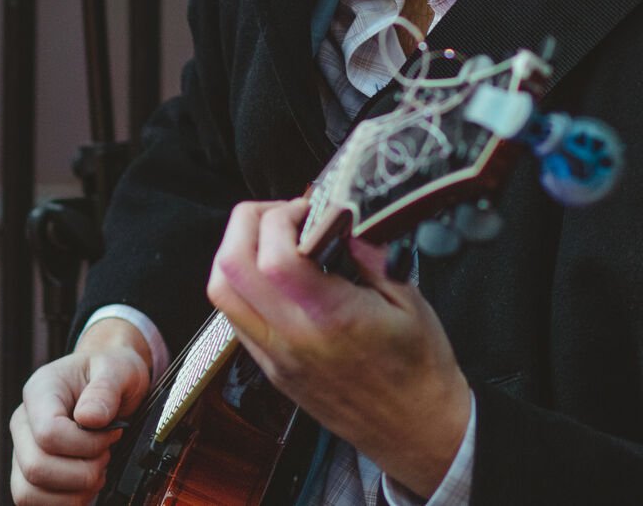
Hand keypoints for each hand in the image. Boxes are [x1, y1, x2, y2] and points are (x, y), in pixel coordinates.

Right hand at [9, 318, 151, 504]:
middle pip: (36, 468)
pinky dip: (67, 502)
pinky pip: (35, 503)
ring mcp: (23, 450)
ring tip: (96, 470)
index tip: (112, 434)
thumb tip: (89, 418)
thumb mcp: (118, 370)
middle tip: (106, 454)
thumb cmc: (110, 373)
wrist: (109, 381)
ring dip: (73, 492)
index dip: (85, 444)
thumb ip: (105, 390)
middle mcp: (24, 422)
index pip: (48, 433)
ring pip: (29, 493)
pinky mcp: (30, 473)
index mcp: (40, 391)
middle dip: (83, 471)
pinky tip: (86, 484)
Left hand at [205, 198, 471, 499]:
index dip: (283, 217)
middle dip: (248, 222)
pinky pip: (234, 315)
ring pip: (221, 291)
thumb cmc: (420, 371)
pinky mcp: (270, 367)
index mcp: (330, 318)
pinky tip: (275, 272)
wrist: (417, 433)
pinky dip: (242, 281)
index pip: (274, 256)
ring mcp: (275, 356)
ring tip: (274, 238)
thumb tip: (341, 219)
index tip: (308, 209)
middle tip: (283, 214)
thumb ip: (370, 255)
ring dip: (237, 250)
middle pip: (230, 266)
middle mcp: (293, 338)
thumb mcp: (411, 300)